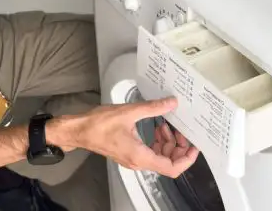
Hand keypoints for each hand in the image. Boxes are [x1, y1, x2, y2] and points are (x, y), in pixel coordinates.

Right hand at [50, 96, 198, 178]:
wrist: (78, 130)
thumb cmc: (98, 124)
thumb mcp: (129, 112)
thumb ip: (153, 108)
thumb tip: (171, 103)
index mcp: (141, 156)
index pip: (172, 168)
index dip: (187, 159)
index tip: (194, 145)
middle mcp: (138, 162)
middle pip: (168, 162)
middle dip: (178, 146)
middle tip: (180, 129)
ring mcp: (133, 159)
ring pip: (160, 157)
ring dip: (167, 142)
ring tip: (165, 124)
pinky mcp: (129, 153)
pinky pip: (150, 152)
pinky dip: (157, 141)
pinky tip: (155, 127)